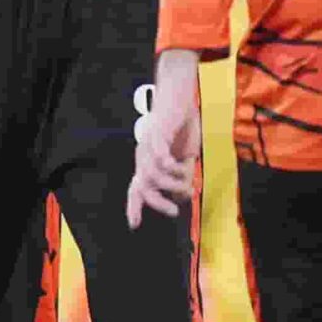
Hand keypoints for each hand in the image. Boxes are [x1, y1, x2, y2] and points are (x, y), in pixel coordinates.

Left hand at [127, 50, 202, 228]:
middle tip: (174, 211)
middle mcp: (143, 155)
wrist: (180, 97)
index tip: (134, 225)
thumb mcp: (186, 157)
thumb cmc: (182, 127)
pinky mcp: (157, 133)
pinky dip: (171, 166)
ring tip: (188, 182)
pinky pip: (159, 156)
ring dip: (172, 183)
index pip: (136, 187)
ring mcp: (147, 144)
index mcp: (147, 162)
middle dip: (156, 202)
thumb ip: (183, 175)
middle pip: (142, 186)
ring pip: (152, 174)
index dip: (134, 206)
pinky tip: (182, 165)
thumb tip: (184, 196)